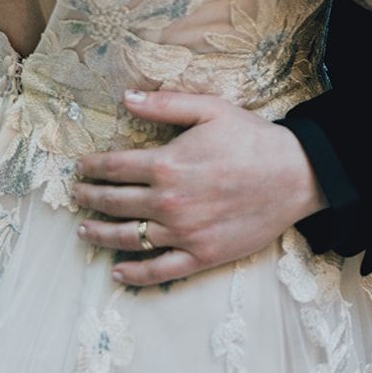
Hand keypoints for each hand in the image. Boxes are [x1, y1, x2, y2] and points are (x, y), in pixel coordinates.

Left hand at [72, 90, 326, 286]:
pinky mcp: (201, 256)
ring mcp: (183, 234)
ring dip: (101, 235)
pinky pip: (159, 270)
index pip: (115, 167)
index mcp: (167, 164)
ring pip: (128, 238)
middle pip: (115, 202)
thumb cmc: (252, 139)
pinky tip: (118, 273)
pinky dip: (135, 275)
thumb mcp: (210, 109)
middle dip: (90, 198)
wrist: (295, 175)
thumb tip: (126, 97)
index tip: (80, 167)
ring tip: (84, 231)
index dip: (92, 167)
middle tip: (76, 196)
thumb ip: (165, 104)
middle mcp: (168, 203)